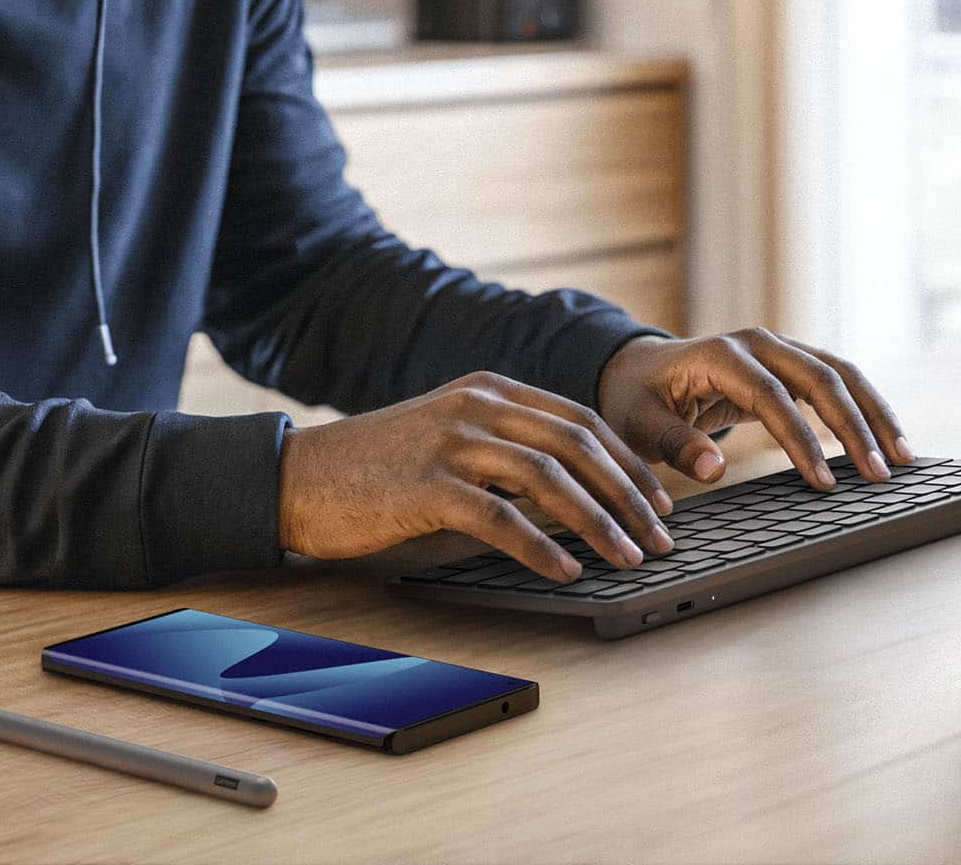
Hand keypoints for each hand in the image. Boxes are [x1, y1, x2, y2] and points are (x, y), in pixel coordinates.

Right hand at [277, 372, 676, 580]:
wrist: (300, 477)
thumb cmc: (379, 467)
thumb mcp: (451, 437)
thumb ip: (506, 448)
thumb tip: (574, 489)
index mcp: (490, 388)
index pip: (581, 420)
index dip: (628, 462)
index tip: (660, 500)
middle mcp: (477, 405)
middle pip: (577, 445)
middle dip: (629, 494)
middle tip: (660, 535)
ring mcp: (451, 441)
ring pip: (549, 478)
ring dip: (598, 522)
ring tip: (628, 556)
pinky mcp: (427, 485)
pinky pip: (500, 517)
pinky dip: (541, 546)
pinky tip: (566, 570)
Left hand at [596, 328, 911, 490]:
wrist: (639, 370)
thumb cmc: (637, 400)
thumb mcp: (639, 426)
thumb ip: (675, 445)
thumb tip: (714, 469)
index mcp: (720, 355)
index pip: (773, 397)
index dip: (802, 439)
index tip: (825, 482)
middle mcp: (757, 343)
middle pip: (821, 377)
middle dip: (856, 426)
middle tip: (881, 474)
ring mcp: (778, 348)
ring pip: (840, 373)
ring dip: (873, 413)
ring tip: (902, 457)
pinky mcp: (790, 363)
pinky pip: (837, 380)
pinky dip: (864, 407)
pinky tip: (885, 439)